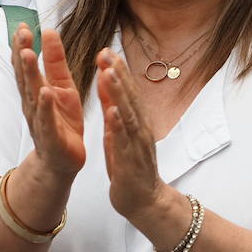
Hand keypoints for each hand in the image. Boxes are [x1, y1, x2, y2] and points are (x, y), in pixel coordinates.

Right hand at [12, 26, 85, 180]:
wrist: (62, 160)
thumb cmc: (62, 121)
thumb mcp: (63, 86)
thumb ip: (55, 61)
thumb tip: (49, 31)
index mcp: (37, 90)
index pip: (26, 65)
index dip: (22, 46)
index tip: (22, 25)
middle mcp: (34, 104)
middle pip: (25, 76)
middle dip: (21, 54)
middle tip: (20, 33)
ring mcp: (40, 120)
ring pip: (33, 94)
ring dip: (28, 74)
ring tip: (26, 53)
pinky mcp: (52, 136)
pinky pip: (47, 120)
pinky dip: (45, 106)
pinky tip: (45, 92)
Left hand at [96, 49, 164, 221]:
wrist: (145, 201)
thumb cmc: (130, 167)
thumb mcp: (119, 134)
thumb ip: (115, 111)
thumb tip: (109, 86)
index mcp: (136, 121)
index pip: (127, 91)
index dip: (117, 70)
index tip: (106, 50)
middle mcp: (140, 127)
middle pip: (129, 96)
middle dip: (117, 73)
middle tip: (106, 51)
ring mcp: (137, 143)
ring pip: (127, 113)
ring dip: (119, 93)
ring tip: (108, 73)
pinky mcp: (131, 160)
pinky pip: (124, 140)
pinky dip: (119, 125)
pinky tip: (113, 111)